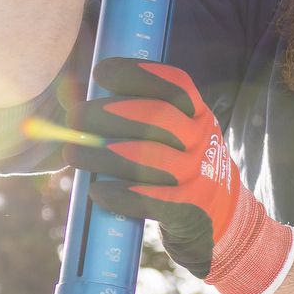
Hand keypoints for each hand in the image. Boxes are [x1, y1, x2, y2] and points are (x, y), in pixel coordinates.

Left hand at [53, 58, 293, 293]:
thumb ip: (138, 117)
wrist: (222, 220)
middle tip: (75, 118)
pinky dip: (119, 194)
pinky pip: (150, 198)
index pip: (175, 85)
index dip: (137, 73)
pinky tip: (97, 190)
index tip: (101, 72)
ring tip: (73, 154)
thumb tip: (71, 100)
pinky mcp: (189, 210)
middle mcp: (202, 141)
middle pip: (156, 117)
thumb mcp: (177, 137)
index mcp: (199, 116)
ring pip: (148, 158)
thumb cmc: (181, 172)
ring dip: (102, 154)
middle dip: (107, 114)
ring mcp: (198, 175)